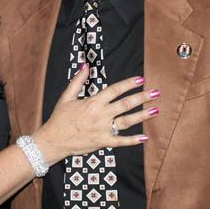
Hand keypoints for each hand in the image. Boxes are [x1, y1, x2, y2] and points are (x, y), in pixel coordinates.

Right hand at [33, 65, 159, 163]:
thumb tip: (86, 66)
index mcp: (93, 102)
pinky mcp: (102, 142)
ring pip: (127, 121)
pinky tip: (144, 137)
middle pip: (126, 104)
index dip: (129, 84)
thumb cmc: (59, 118)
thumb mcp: (67, 97)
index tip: (140, 79)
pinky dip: (133, 140)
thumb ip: (78, 81)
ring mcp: (103, 129)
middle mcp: (101, 115)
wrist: (53, 140)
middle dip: (142, 97)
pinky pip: (120, 141)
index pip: (115, 90)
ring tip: (156, 110)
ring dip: (142, 115)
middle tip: (156, 93)